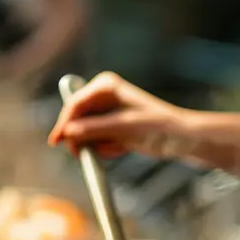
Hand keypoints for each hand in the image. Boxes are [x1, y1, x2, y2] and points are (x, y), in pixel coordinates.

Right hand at [48, 71, 187, 158]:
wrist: (183, 138)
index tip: (57, 142)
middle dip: (85, 138)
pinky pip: (98, 141)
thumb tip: (68, 132)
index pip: (75, 104)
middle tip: (89, 153)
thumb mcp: (124, 129)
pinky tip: (125, 148)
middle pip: (76, 119)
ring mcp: (107, 110)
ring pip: (86, 133)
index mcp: (105, 85)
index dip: (64, 123)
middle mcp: (103, 94)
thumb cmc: (158, 127)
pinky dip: (108, 148)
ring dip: (100, 145)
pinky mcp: (112, 125)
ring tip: (122, 147)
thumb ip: (94, 130)